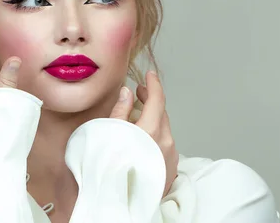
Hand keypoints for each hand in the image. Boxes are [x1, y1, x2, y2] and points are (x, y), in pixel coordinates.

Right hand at [109, 71, 178, 197]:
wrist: (121, 204)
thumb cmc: (111, 169)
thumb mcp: (108, 135)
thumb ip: (119, 112)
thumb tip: (127, 92)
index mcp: (151, 130)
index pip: (157, 99)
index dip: (153, 84)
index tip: (150, 75)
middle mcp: (166, 142)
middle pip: (162, 113)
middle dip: (151, 100)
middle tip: (138, 92)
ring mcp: (171, 156)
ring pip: (164, 128)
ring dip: (152, 118)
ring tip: (136, 115)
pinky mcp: (170, 168)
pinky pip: (165, 144)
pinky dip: (156, 134)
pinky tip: (142, 137)